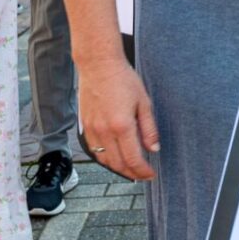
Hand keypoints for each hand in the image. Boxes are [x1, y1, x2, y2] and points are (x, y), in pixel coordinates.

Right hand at [79, 58, 160, 180]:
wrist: (98, 65)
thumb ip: (149, 129)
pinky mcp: (84, 125)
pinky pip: (94, 149)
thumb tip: (154, 149)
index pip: (133, 159)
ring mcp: (92, 129)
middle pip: (118, 164)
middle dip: (132, 173)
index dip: (143, 171)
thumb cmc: (123, 79)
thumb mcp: (144, 102)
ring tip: (130, 168)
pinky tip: (114, 157)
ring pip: (104, 159)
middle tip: (143, 174)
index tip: (151, 174)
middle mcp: (104, 131)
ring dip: (118, 168)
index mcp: (122, 126)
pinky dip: (105, 158)